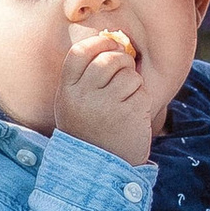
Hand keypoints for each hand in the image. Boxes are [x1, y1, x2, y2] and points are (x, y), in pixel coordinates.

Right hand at [54, 17, 152, 164]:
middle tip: (124, 72)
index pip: (79, 52)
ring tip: (126, 99)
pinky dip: (142, 99)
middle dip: (122, 60)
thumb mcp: (74, 104)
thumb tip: (113, 40)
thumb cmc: (89, 130)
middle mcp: (84, 96)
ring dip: (133, 82)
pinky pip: (142, 91)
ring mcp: (107, 106)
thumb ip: (86, 76)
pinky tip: (133, 114)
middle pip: (108, 58)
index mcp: (67, 91)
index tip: (109, 47)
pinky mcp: (129, 114)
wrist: (98, 170)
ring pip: (129, 74)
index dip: (98, 44)